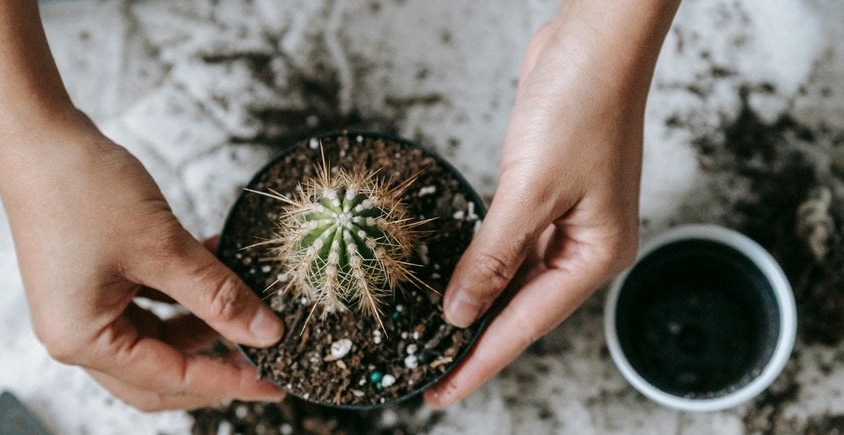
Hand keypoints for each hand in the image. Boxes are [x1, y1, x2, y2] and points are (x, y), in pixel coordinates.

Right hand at [4, 121, 284, 409]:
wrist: (37, 133)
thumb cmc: (81, 187)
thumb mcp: (163, 246)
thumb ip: (218, 295)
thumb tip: (265, 331)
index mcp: (82, 339)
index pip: (170, 379)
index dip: (227, 381)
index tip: (272, 383)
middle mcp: (75, 332)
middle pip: (158, 373)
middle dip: (212, 365)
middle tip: (262, 358)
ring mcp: (80, 306)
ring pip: (156, 336)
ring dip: (201, 323)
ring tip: (244, 300)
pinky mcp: (89, 280)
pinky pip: (146, 303)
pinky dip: (182, 293)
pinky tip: (215, 265)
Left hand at [426, 0, 678, 406]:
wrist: (592, 42)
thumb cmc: (581, 106)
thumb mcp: (530, 190)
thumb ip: (493, 256)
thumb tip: (461, 311)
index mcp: (596, 254)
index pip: (526, 324)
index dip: (479, 362)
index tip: (442, 392)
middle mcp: (585, 245)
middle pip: (521, 308)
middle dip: (474, 340)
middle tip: (428, 373)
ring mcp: (567, 219)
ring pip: (513, 278)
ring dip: (476, 304)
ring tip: (435, 338)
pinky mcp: (545, 195)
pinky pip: (508, 245)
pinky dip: (482, 264)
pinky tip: (457, 281)